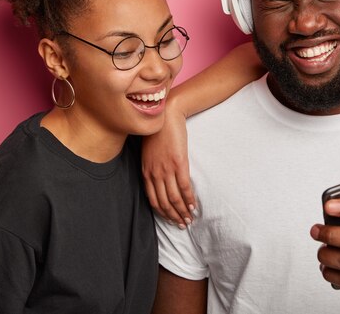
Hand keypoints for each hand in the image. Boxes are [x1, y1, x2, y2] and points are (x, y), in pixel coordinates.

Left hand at [141, 103, 195, 227]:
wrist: (167, 116)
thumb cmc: (158, 132)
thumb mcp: (148, 153)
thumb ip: (152, 168)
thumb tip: (160, 181)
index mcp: (146, 172)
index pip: (153, 200)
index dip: (163, 213)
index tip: (171, 219)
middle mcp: (154, 174)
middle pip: (164, 202)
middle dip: (173, 216)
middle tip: (183, 224)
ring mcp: (166, 169)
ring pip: (174, 198)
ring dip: (182, 212)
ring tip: (189, 219)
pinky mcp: (179, 163)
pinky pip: (184, 187)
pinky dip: (189, 199)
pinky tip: (193, 206)